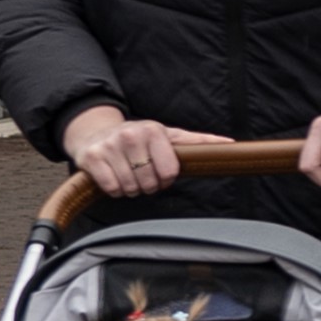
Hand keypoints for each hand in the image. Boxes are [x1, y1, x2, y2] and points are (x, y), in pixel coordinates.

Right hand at [64, 106, 233, 198]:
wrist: (96, 133)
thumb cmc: (139, 139)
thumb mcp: (168, 137)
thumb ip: (197, 142)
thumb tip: (229, 143)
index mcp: (154, 131)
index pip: (169, 172)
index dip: (165, 179)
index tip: (160, 172)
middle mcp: (131, 135)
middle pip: (149, 183)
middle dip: (147, 185)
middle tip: (141, 173)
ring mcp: (109, 146)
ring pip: (130, 188)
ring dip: (130, 188)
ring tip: (127, 173)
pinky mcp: (91, 158)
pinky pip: (111, 188)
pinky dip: (114, 189)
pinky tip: (113, 177)